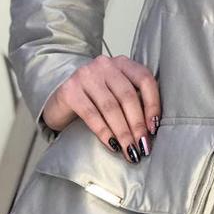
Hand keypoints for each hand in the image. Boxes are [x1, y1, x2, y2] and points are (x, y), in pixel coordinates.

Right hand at [41, 54, 160, 162]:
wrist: (59, 100)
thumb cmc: (94, 99)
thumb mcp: (117, 93)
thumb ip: (134, 102)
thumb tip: (150, 130)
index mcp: (122, 63)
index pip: (145, 80)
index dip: (153, 105)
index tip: (154, 128)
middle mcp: (104, 65)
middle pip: (127, 96)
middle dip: (137, 125)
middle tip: (143, 146)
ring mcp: (85, 76)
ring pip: (110, 107)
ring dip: (123, 132)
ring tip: (129, 150)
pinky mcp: (70, 91)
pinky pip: (91, 115)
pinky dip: (104, 132)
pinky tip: (112, 145)